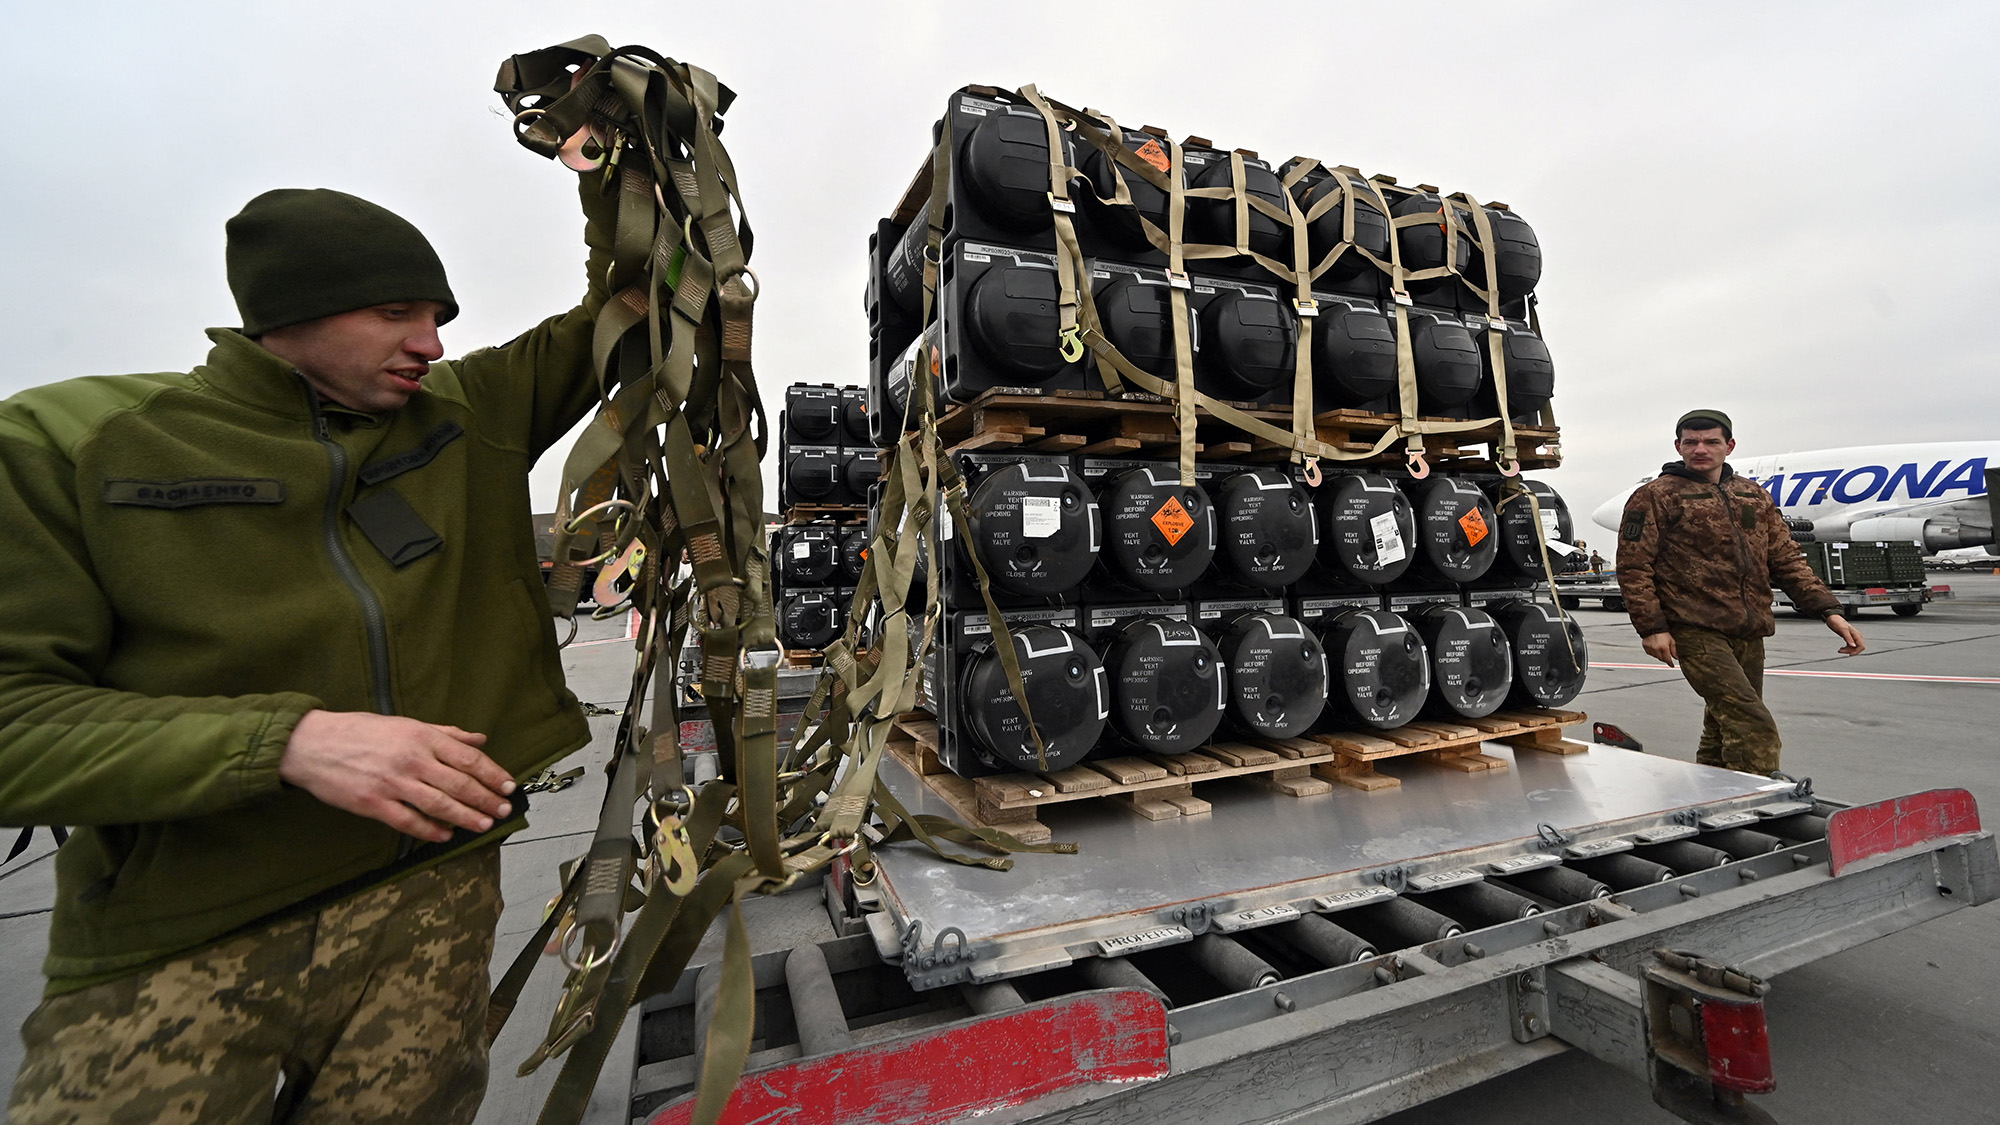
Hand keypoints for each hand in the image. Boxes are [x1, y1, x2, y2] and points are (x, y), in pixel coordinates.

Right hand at [280, 711, 515, 842]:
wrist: (311, 744)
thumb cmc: (360, 731)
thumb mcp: (405, 724)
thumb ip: (445, 733)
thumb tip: (479, 738)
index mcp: (421, 736)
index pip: (468, 757)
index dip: (492, 773)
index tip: (509, 785)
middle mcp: (411, 759)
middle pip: (458, 783)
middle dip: (486, 798)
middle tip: (503, 809)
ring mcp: (392, 783)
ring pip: (439, 804)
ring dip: (466, 816)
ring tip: (484, 824)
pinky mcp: (373, 804)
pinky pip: (408, 821)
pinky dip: (430, 830)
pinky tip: (446, 835)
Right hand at [1641, 632, 1677, 666]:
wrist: (1653, 626)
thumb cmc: (1663, 632)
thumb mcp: (1672, 640)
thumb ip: (1674, 650)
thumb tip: (1676, 657)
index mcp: (1663, 648)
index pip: (1667, 659)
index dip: (1670, 663)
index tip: (1672, 665)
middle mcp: (1656, 649)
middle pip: (1661, 659)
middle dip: (1665, 658)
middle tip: (1667, 655)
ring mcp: (1650, 648)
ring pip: (1655, 657)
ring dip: (1659, 655)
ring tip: (1660, 649)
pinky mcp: (1645, 647)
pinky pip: (1650, 653)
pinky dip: (1653, 652)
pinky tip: (1655, 648)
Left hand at [1826, 614, 1864, 654]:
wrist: (1832, 618)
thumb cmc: (1837, 622)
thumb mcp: (1842, 630)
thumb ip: (1848, 638)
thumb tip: (1853, 645)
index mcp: (1856, 634)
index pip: (1861, 646)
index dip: (1857, 651)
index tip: (1850, 654)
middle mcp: (1856, 636)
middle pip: (1858, 648)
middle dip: (1850, 651)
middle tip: (1842, 651)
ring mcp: (1852, 637)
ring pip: (1853, 648)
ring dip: (1847, 650)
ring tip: (1840, 650)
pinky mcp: (1848, 638)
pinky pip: (1850, 646)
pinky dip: (1846, 649)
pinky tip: (1841, 648)